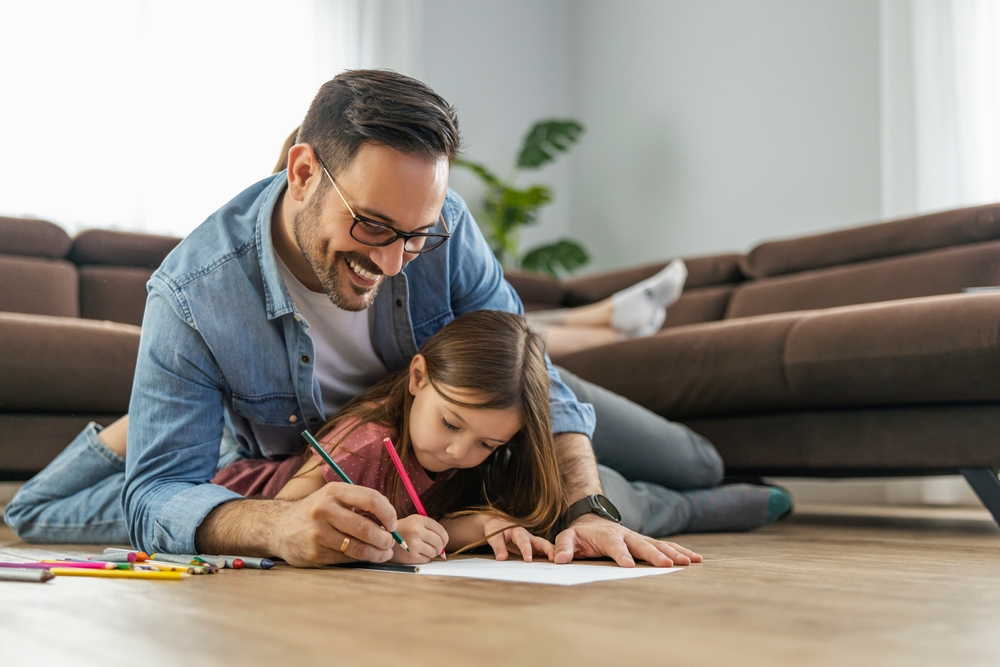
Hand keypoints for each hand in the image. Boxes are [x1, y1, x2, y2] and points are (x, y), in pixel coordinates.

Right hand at [274, 483, 398, 566]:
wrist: (279, 527)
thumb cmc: (316, 511)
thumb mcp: (334, 496)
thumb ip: (360, 502)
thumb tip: (390, 518)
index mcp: (334, 492)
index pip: (371, 500)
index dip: (388, 514)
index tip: (393, 524)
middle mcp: (325, 510)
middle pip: (366, 528)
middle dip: (384, 539)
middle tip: (390, 543)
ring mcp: (319, 534)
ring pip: (357, 548)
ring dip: (376, 553)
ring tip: (383, 554)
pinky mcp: (315, 554)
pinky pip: (346, 559)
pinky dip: (360, 559)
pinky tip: (365, 557)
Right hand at [389, 515, 448, 563]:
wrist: (381, 540)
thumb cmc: (400, 532)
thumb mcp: (413, 522)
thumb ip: (429, 528)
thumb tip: (445, 542)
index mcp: (418, 519)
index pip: (441, 531)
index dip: (444, 539)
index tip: (443, 542)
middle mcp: (416, 530)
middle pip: (439, 542)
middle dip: (439, 548)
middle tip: (433, 548)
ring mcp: (413, 543)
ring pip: (434, 552)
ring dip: (430, 553)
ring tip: (421, 550)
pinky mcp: (410, 556)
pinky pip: (426, 560)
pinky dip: (424, 559)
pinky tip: (415, 554)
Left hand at [483, 516, 554, 562]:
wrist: (497, 523)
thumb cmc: (496, 529)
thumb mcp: (494, 537)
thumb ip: (499, 547)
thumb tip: (502, 558)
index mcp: (518, 532)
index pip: (523, 541)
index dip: (526, 550)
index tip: (528, 560)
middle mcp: (528, 536)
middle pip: (541, 541)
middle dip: (548, 549)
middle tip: (554, 559)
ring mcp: (532, 542)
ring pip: (545, 547)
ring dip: (552, 553)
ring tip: (559, 564)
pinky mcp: (533, 547)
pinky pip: (543, 552)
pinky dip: (550, 556)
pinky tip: (555, 565)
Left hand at [553, 514, 701, 567]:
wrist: (592, 519)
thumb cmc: (580, 533)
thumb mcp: (567, 537)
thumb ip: (564, 547)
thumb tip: (560, 560)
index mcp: (607, 535)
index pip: (615, 545)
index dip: (621, 554)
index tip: (629, 565)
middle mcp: (626, 534)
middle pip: (642, 544)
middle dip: (656, 555)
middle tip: (668, 565)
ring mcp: (638, 538)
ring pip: (659, 544)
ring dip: (674, 553)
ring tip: (691, 562)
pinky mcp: (646, 542)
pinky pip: (665, 545)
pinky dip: (680, 551)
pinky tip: (696, 559)